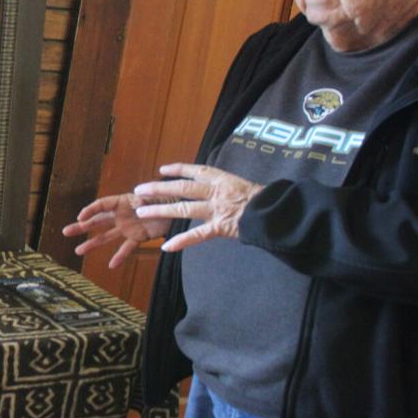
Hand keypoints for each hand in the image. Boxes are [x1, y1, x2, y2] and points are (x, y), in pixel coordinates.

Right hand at [61, 193, 168, 268]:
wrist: (178, 208)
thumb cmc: (165, 197)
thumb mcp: (154, 196)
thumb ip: (144, 201)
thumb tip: (136, 204)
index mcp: (123, 201)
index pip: (102, 205)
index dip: (91, 210)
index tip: (81, 217)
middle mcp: (121, 215)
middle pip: (97, 221)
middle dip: (82, 226)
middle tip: (66, 231)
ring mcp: (127, 227)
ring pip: (106, 236)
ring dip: (93, 243)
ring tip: (78, 251)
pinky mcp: (137, 237)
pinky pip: (126, 248)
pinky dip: (120, 256)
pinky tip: (111, 265)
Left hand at [132, 163, 262, 252]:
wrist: (277, 212)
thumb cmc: (265, 201)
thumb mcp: (244, 188)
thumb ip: (228, 189)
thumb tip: (217, 191)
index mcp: (223, 179)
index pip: (196, 171)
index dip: (178, 169)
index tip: (162, 169)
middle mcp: (217, 191)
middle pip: (183, 187)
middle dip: (159, 188)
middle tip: (140, 190)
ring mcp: (218, 209)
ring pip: (184, 208)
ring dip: (161, 210)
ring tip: (142, 211)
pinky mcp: (221, 227)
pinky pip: (198, 235)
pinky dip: (182, 241)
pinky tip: (167, 247)